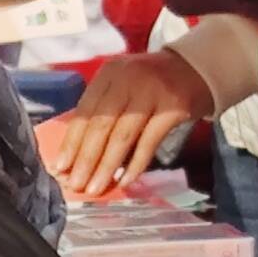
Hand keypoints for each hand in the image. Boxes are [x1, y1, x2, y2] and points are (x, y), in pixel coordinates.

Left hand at [39, 48, 212, 199]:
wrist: (197, 67)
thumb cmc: (153, 82)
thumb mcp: (124, 84)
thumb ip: (104, 110)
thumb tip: (79, 154)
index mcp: (110, 73)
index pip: (84, 112)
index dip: (71, 142)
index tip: (60, 167)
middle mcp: (128, 80)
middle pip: (101, 125)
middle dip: (86, 159)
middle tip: (76, 184)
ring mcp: (152, 92)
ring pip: (122, 136)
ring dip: (107, 166)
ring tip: (95, 188)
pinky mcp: (173, 108)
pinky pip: (149, 142)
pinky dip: (136, 164)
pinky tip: (126, 180)